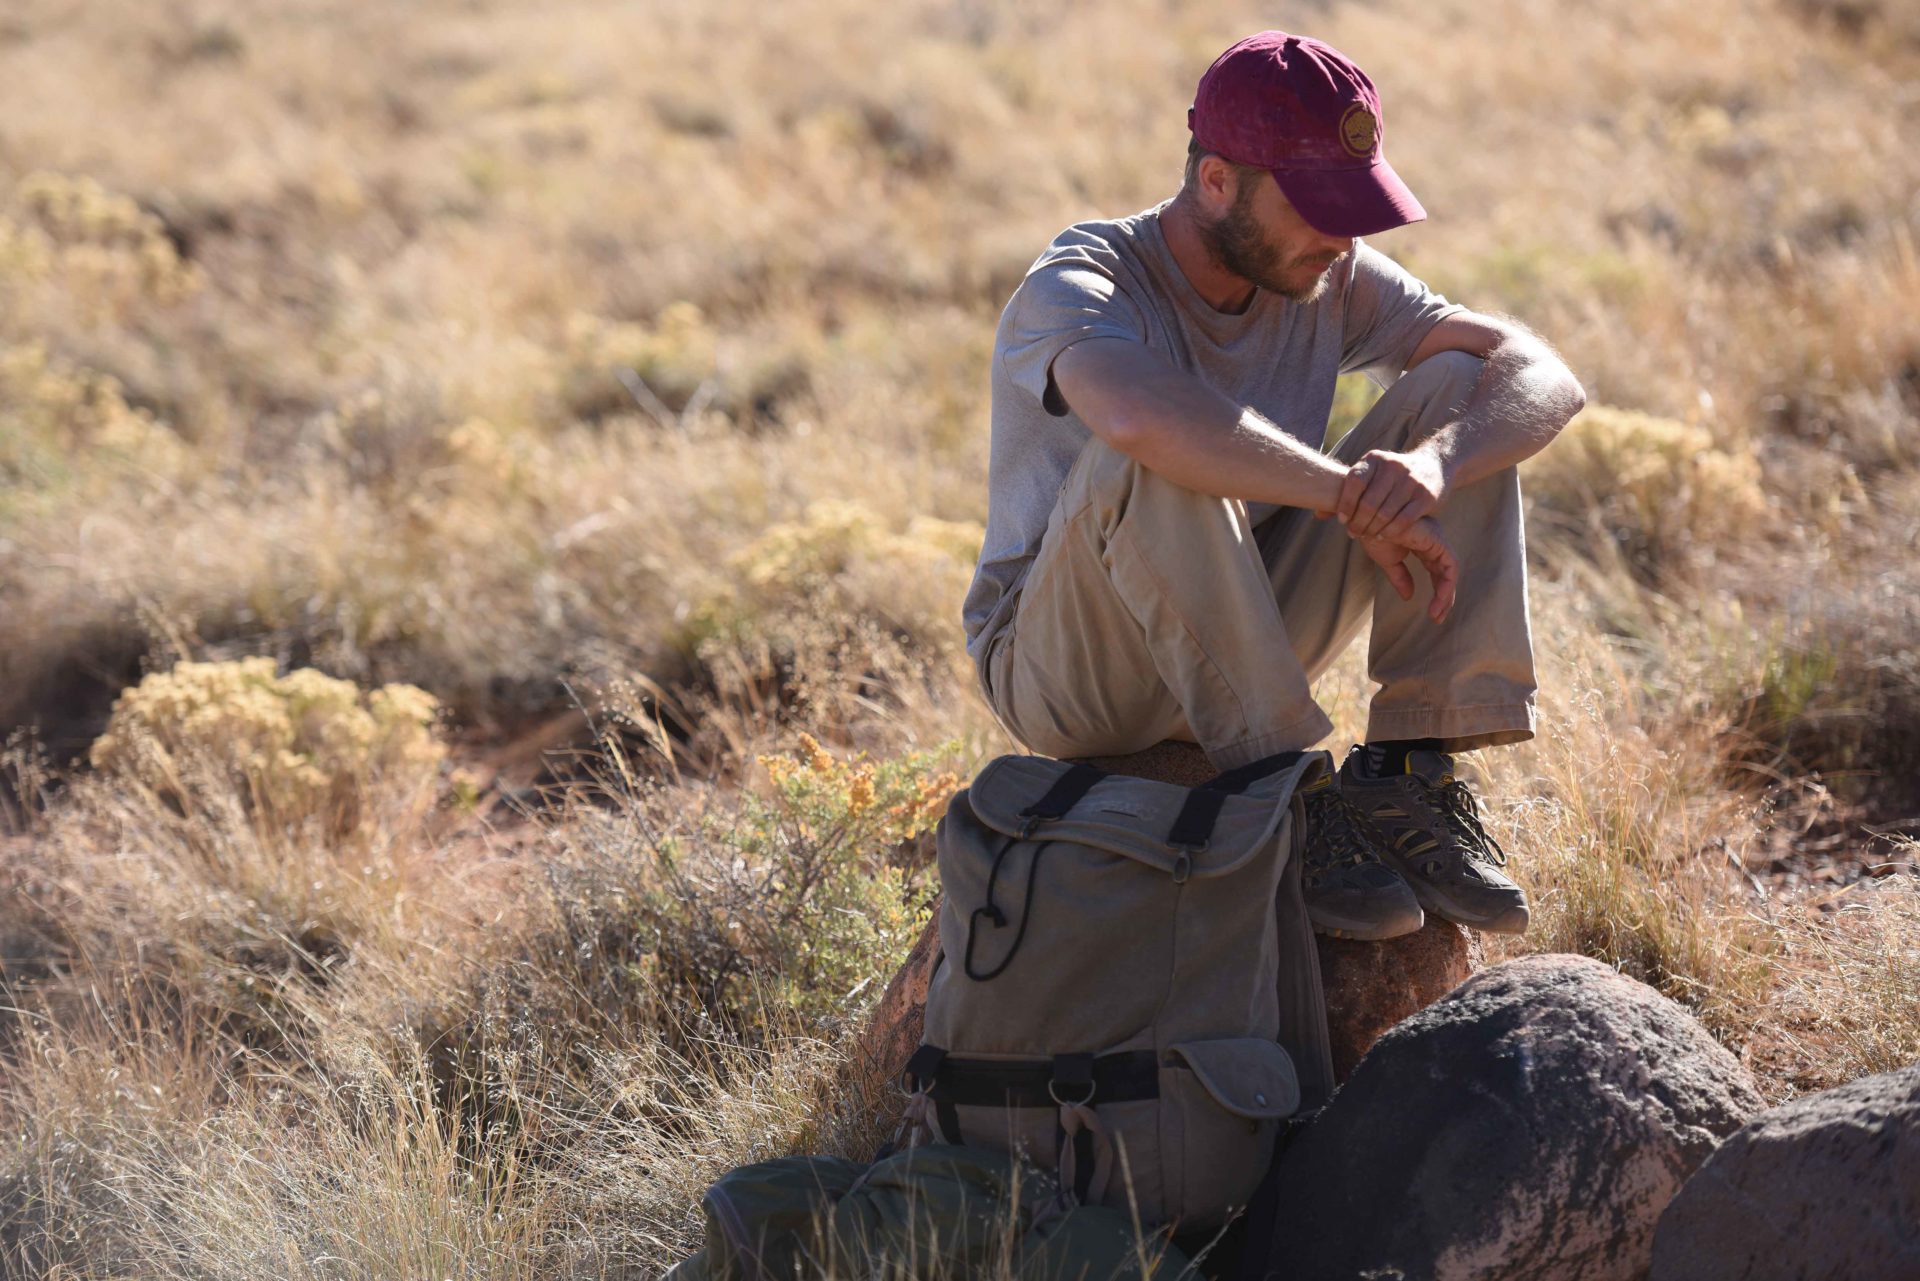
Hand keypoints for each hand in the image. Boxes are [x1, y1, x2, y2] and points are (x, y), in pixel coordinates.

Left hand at [1325, 446, 1449, 541]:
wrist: (1433, 465)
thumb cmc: (1392, 476)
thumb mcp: (1370, 475)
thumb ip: (1346, 493)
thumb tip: (1317, 514)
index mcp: (1374, 458)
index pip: (1354, 482)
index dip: (1345, 504)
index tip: (1342, 520)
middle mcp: (1393, 466)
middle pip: (1368, 503)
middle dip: (1358, 522)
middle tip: (1354, 533)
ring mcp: (1411, 481)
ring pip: (1385, 514)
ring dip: (1372, 529)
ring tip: (1367, 535)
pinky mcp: (1425, 496)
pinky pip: (1403, 520)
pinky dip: (1389, 532)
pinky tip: (1382, 534)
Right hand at [1357, 517, 1457, 623]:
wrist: (1365, 519)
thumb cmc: (1372, 533)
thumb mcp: (1388, 560)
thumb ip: (1400, 577)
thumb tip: (1409, 597)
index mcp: (1422, 544)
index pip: (1437, 572)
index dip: (1436, 593)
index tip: (1432, 614)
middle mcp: (1433, 541)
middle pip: (1446, 574)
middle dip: (1444, 598)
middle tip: (1437, 619)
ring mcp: (1437, 540)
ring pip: (1451, 572)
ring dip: (1446, 596)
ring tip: (1436, 614)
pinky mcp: (1437, 541)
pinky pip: (1451, 567)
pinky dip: (1447, 586)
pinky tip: (1439, 600)